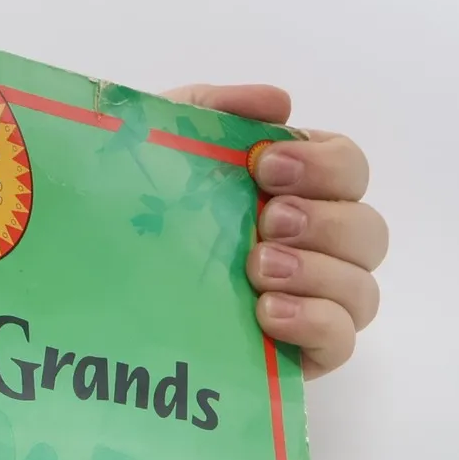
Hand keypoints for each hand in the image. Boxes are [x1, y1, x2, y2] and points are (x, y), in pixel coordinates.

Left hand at [162, 84, 387, 377]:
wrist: (90, 282)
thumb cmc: (137, 211)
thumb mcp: (161, 145)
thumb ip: (214, 110)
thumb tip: (279, 104)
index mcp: (296, 192)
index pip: (350, 169)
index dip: (325, 165)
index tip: (265, 167)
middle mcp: (316, 248)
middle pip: (369, 232)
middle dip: (324, 222)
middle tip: (267, 224)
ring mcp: (312, 305)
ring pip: (362, 290)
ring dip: (319, 274)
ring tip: (258, 271)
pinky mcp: (299, 355)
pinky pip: (342, 341)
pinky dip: (317, 323)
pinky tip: (268, 313)